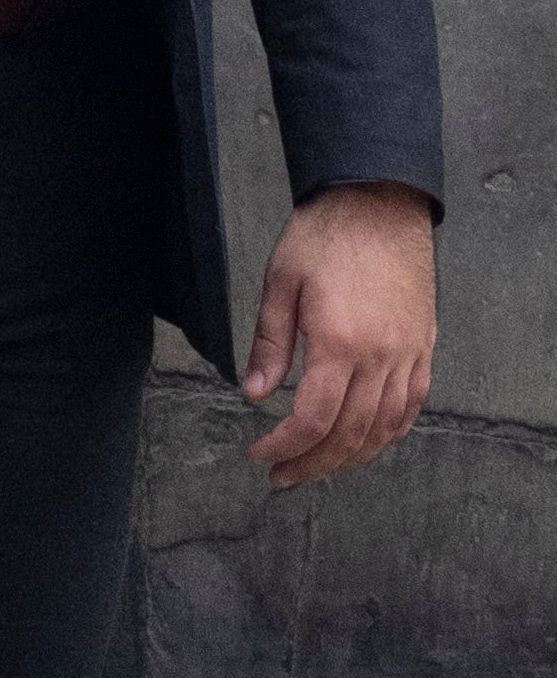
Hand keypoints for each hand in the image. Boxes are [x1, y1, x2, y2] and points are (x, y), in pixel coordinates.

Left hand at [242, 184, 436, 488]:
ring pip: (384, 429)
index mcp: (340, 342)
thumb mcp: (281, 280)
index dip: (284, 446)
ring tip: (317, 467)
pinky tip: (366, 442)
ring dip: (350, 458)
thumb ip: (270, 343)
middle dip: (312, 463)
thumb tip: (255, 393)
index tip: (260, 454)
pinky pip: (411, 407)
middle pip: (350, 435)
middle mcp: (381, 358)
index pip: (313, 419)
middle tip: (282, 475)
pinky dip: (388, 434)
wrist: (380, 202)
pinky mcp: (424, 348)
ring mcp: (409, 356)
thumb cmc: (326, 234)